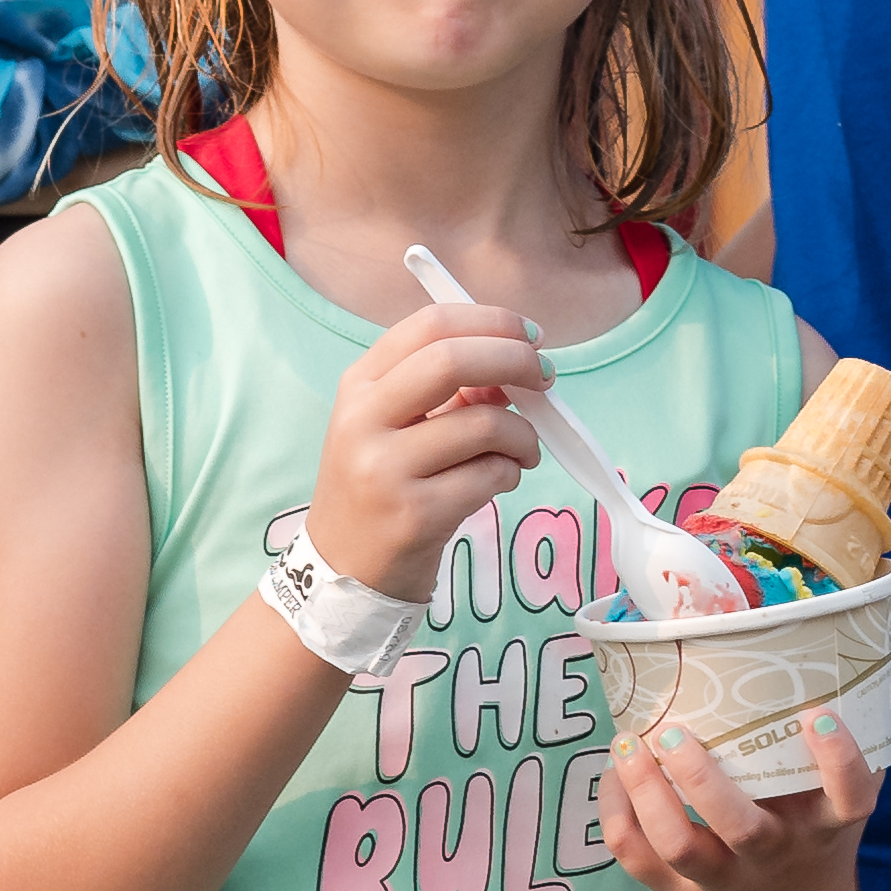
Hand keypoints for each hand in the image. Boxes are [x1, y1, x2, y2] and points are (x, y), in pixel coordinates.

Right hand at [304, 301, 546, 602]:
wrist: (345, 569)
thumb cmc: (381, 485)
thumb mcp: (395, 425)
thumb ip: (448, 388)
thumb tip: (517, 362)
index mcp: (359, 385)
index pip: (429, 325)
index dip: (490, 321)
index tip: (529, 335)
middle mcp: (363, 420)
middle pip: (452, 360)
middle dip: (516, 360)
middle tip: (545, 378)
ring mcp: (384, 469)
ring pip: (484, 424)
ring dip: (523, 434)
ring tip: (523, 449)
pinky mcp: (415, 515)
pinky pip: (491, 475)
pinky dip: (512, 472)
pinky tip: (501, 479)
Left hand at [603, 707, 872, 890]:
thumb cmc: (811, 852)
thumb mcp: (832, 815)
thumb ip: (829, 761)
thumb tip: (824, 667)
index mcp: (824, 830)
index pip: (850, 800)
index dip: (839, 762)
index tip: (818, 717)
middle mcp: (776, 856)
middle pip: (743, 827)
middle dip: (702, 778)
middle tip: (674, 732)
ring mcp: (726, 879)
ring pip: (679, 845)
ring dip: (647, 792)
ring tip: (628, 744)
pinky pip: (638, 858)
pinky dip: (617, 813)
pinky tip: (616, 775)